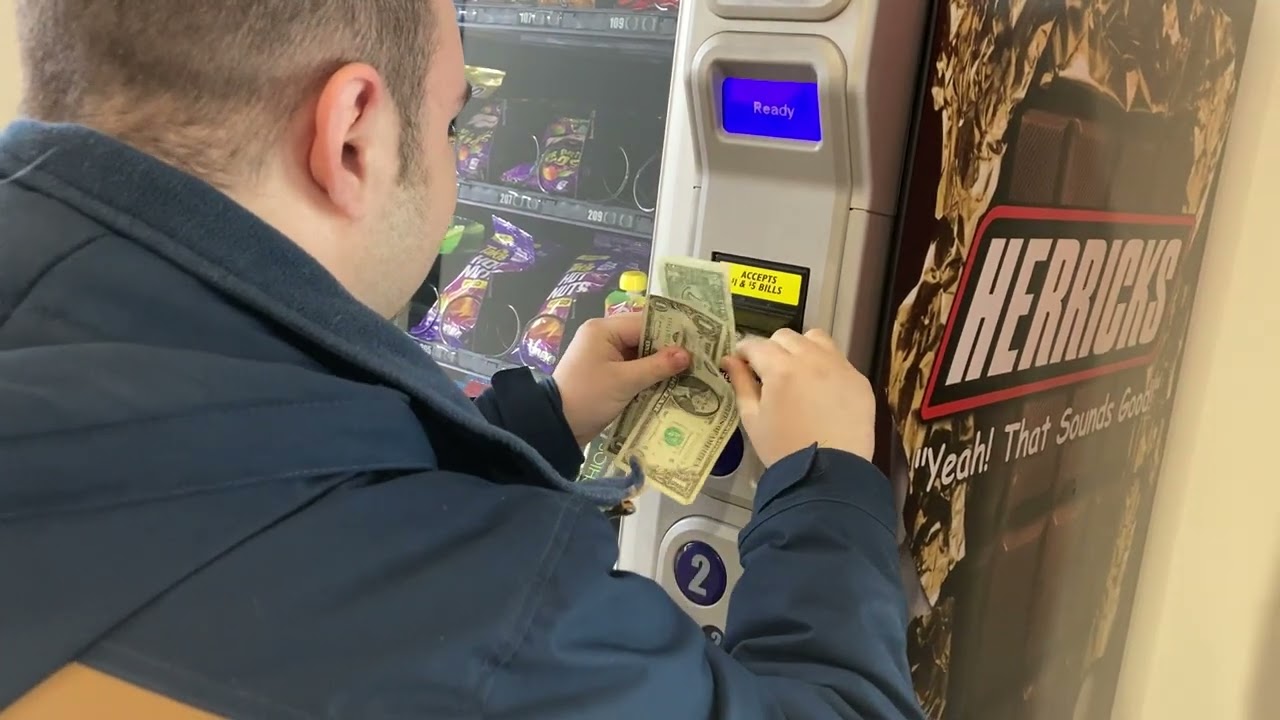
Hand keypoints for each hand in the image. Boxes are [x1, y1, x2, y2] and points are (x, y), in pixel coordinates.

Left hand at [553, 313, 690, 445]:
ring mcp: (605, 356)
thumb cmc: (588, 397)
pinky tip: (671, 383)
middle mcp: (604, 337)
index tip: (698, 342)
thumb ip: (657, 365)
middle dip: (668, 349)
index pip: (645, 322)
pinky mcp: (608, 373)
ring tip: (691, 371)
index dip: (671, 332)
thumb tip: (687, 354)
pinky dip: (650, 375)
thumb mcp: (624, 381)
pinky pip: (634, 368)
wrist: (558, 426)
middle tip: (698, 358)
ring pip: (641, 353)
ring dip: (661, 364)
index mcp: (603, 329)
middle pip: (644, 336)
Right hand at [723, 328, 874, 466]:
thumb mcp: (753, 418)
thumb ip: (741, 383)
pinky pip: (839, 360)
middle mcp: (812, 358)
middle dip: (773, 348)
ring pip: (816, 339)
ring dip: (802, 349)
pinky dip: (826, 367)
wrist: (828, 475)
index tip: (742, 363)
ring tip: (799, 373)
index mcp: (780, 368)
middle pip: (786, 336)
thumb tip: (730, 360)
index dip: (744, 352)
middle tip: (769, 372)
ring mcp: (840, 367)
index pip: (756, 344)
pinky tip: (822, 391)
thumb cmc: (783, 449)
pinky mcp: (859, 380)